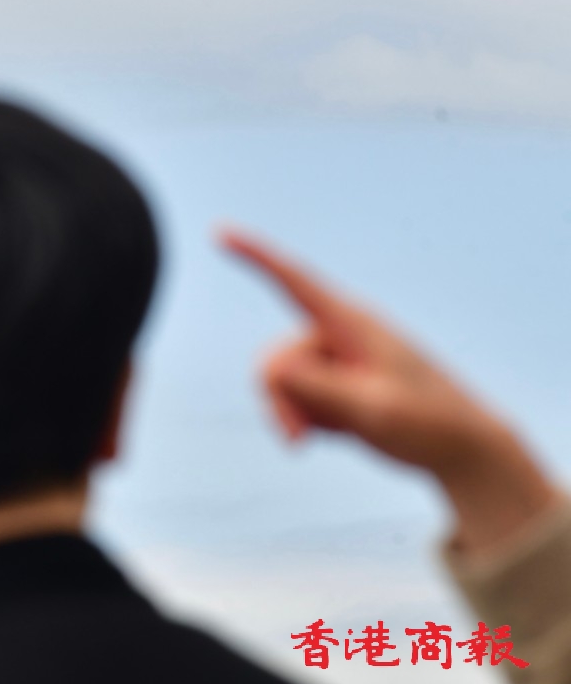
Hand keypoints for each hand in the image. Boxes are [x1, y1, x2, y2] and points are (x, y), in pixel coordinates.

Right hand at [220, 228, 558, 553]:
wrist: (461, 451)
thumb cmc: (427, 423)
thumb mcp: (372, 408)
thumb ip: (318, 387)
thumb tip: (272, 370)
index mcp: (351, 325)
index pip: (293, 281)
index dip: (255, 255)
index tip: (221, 232)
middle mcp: (336, 336)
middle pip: (275, 359)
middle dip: (278, 400)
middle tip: (297, 440)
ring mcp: (334, 362)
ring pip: (279, 383)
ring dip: (290, 414)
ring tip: (314, 442)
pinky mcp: (334, 387)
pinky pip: (293, 399)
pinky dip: (304, 420)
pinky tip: (339, 432)